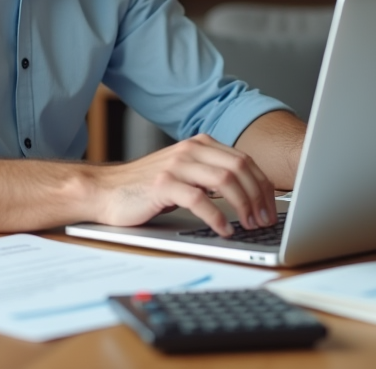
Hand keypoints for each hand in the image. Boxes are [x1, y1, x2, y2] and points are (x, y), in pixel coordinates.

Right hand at [92, 134, 275, 237]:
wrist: (104, 191)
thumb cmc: (145, 188)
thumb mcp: (183, 174)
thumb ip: (210, 175)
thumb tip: (248, 195)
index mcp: (200, 144)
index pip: (244, 160)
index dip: (262, 184)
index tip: (271, 207)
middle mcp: (190, 150)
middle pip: (240, 168)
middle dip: (258, 196)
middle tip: (265, 220)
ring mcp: (176, 165)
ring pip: (225, 181)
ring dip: (244, 206)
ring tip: (249, 225)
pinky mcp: (163, 185)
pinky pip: (199, 200)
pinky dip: (217, 218)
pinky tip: (224, 230)